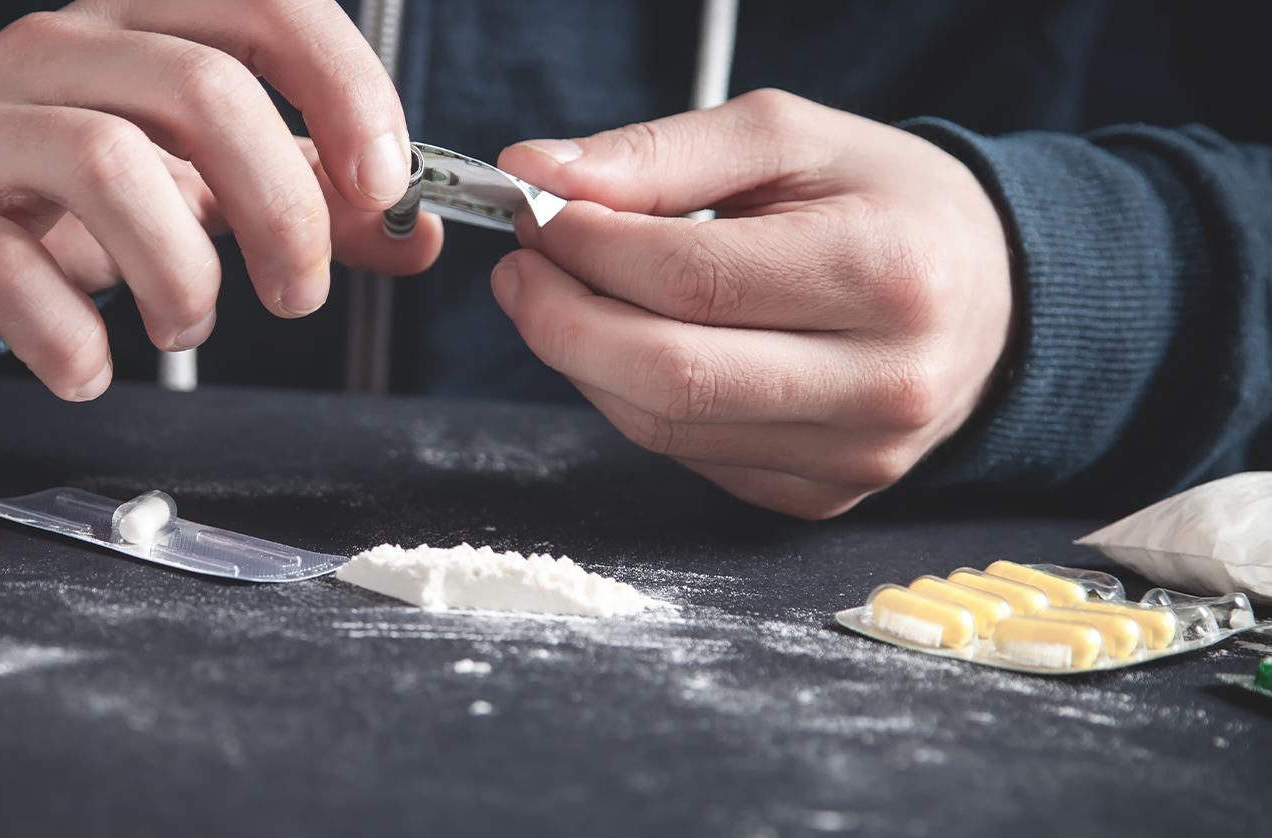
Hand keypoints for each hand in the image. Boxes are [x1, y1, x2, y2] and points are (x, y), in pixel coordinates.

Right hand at [0, 0, 442, 400]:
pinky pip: (10, 273)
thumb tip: (411, 234)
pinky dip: (71, 340)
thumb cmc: (59, 195)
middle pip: (201, 89)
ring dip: (179, 271)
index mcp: (136, 22)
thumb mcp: (190, 178)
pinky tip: (89, 370)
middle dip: (281, 205)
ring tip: (187, 322)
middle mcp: (55, 54)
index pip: (265, 7)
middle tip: (298, 292)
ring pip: (107, 165)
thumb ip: (301, 196)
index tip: (384, 184)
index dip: (343, 89)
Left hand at [493, 89, 1012, 518]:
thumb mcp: (790, 139)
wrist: (993, 298)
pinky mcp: (818, 496)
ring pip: (661, 426)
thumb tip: (540, 172)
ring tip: (564, 297)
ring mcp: (852, 456)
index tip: (542, 212)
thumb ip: (661, 153)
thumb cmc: (887, 206)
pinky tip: (630, 347)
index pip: (692, 279)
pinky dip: (631, 401)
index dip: (590, 248)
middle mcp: (881, 383)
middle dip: (561, 319)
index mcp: (886, 274)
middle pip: (668, 375)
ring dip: (583, 361)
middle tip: (523, 268)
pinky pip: (685, 457)